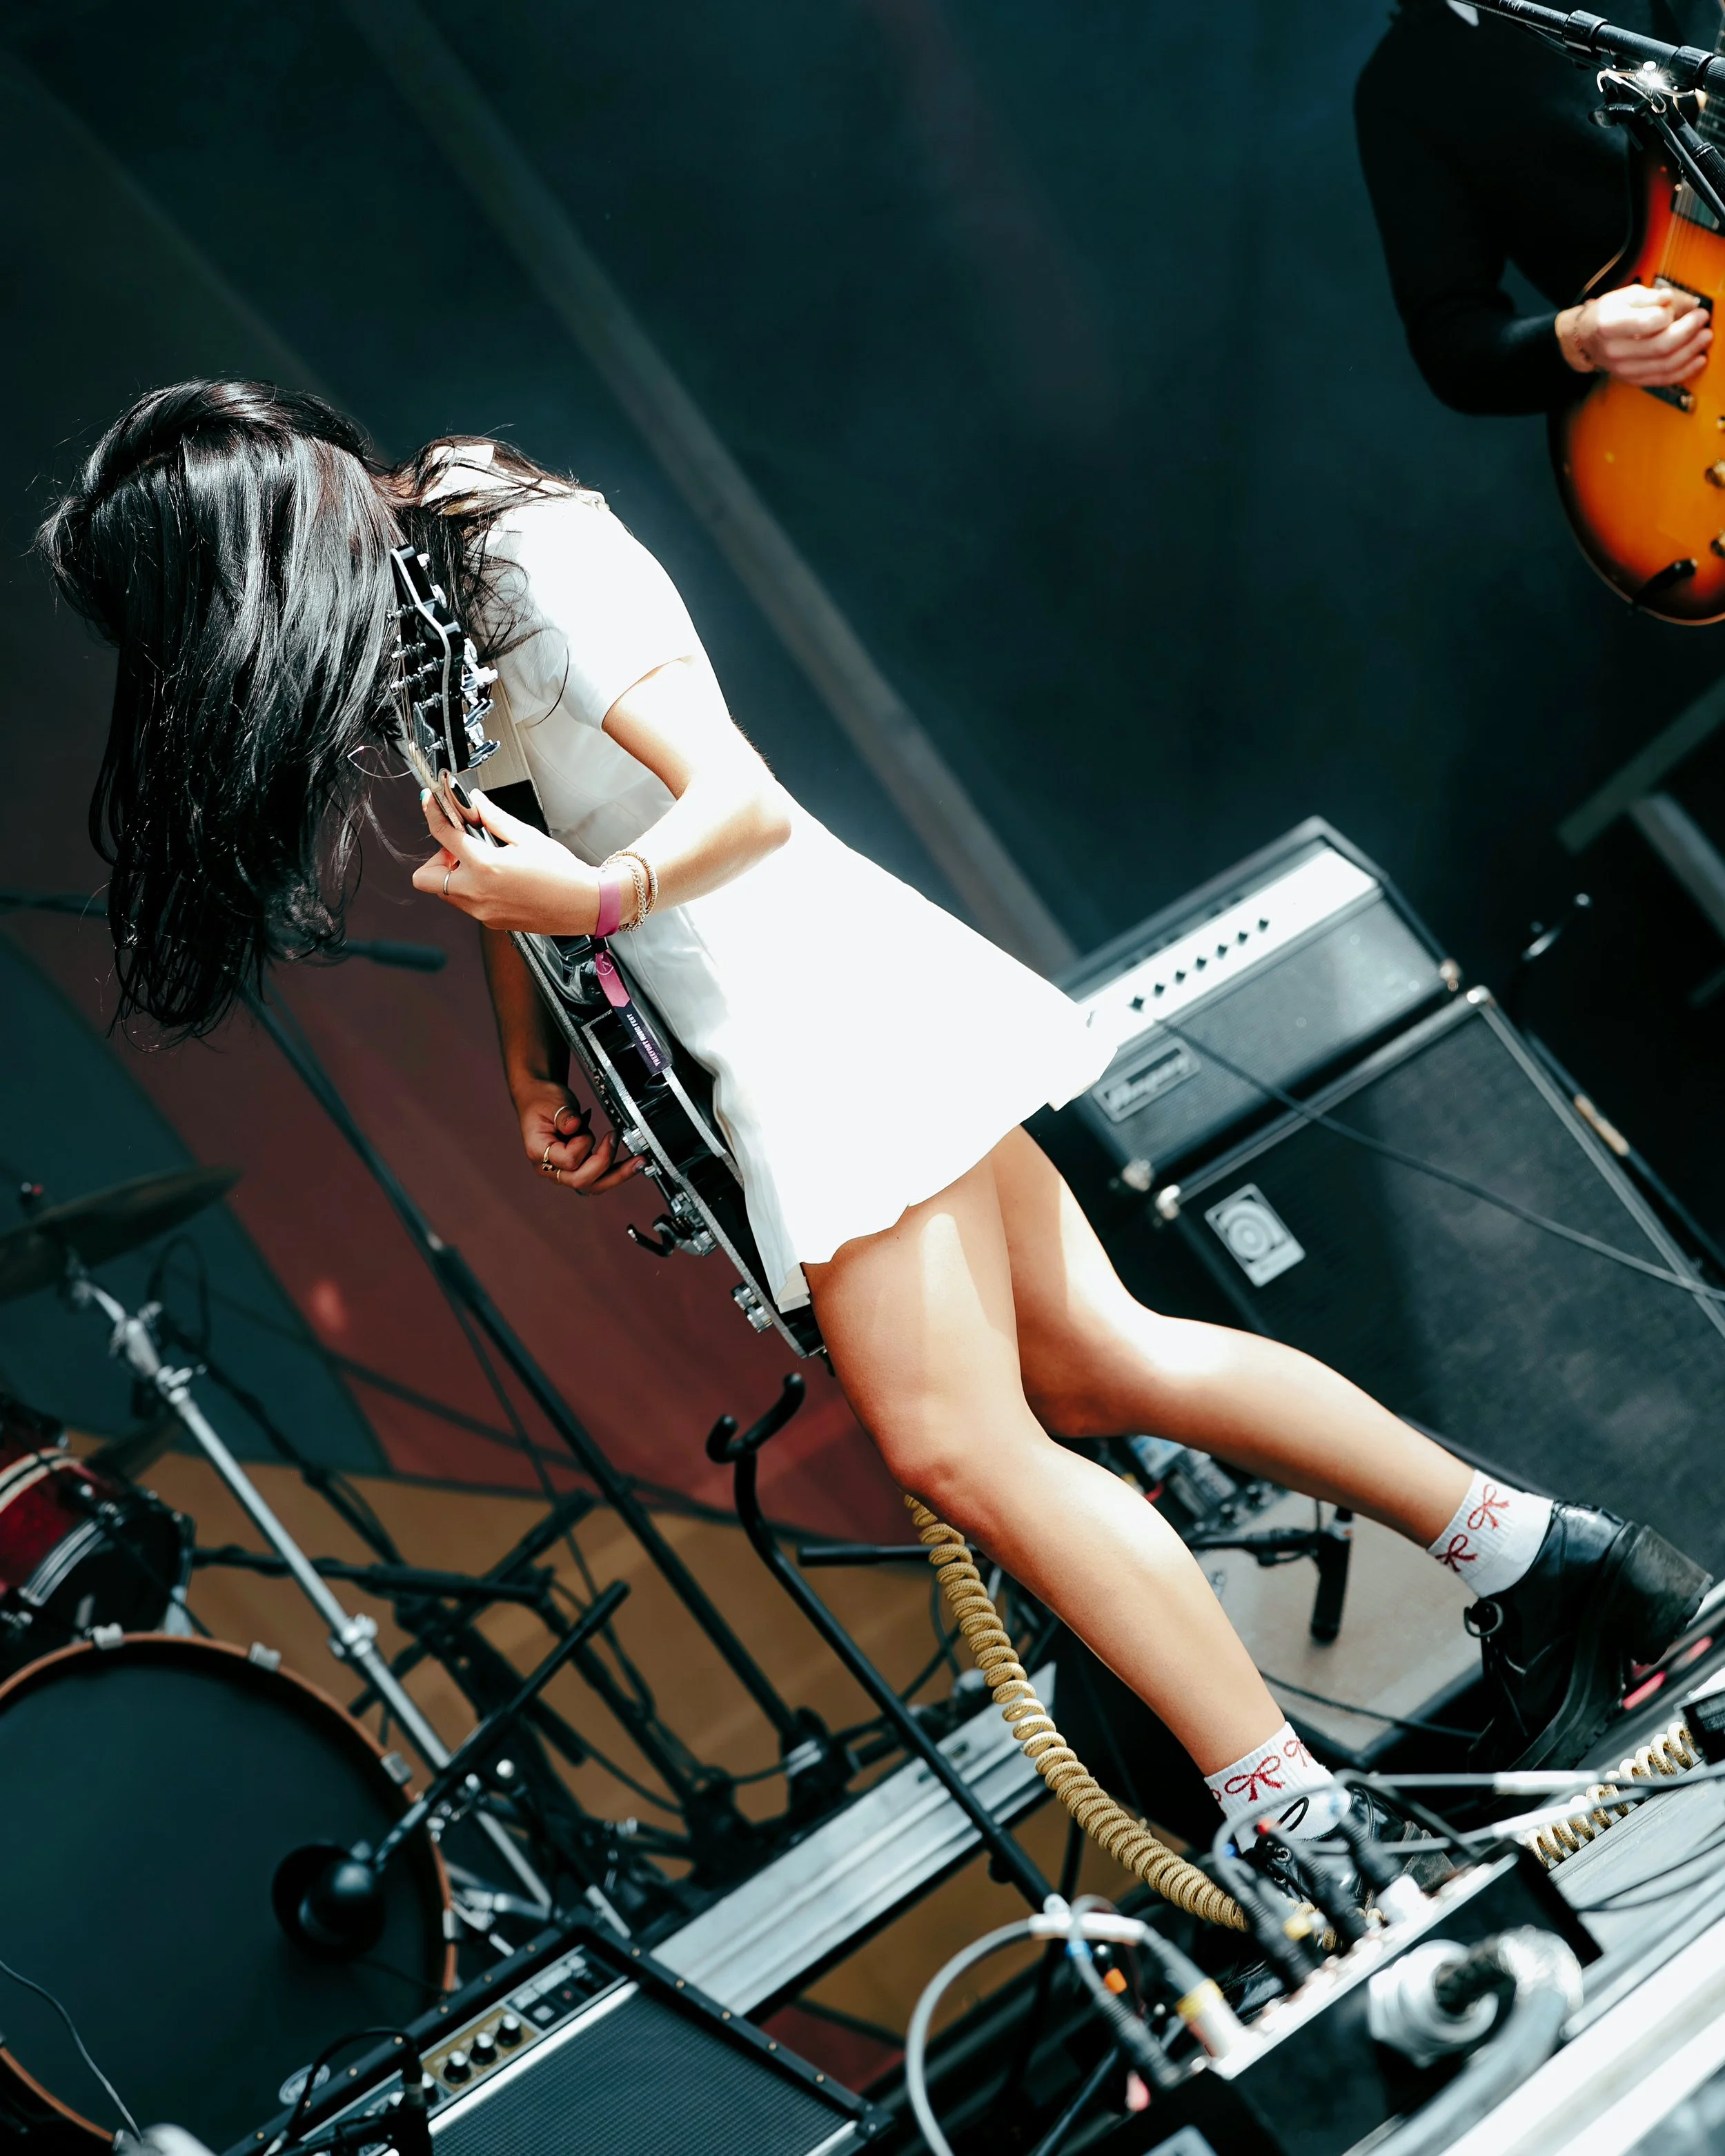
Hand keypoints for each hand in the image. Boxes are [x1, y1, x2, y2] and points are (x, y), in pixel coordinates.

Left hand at [411, 781, 599, 932]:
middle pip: (426, 878)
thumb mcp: (526, 837)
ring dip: (453, 874)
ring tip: (484, 863)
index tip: (431, 804)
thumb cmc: (563, 875)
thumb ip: (493, 819)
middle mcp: (478, 894)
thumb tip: (475, 803)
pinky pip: (466, 903)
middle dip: (438, 859)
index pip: (443, 836)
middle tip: (461, 847)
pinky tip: (497, 879)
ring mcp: (482, 912)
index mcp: (486, 867)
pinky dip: (471, 888)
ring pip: (445, 892)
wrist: (584, 905)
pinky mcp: (490, 921)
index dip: (433, 814)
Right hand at [514, 1075, 644, 1195]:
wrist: (538, 1100)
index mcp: (538, 1152)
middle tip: (615, 1138)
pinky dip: (615, 1171)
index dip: (582, 1144)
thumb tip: (575, 1125)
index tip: (584, 1126)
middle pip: (581, 1181)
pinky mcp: (576, 1169)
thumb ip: (563, 1115)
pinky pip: (597, 1178)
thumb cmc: (541, 1101)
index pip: (568, 1160)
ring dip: (618, 1175)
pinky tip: (631, 1163)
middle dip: (605, 1162)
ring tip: (638, 1162)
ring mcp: (563, 1171)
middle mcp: (549, 1168)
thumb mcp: (551, 1102)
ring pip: (593, 1186)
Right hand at [1557, 284, 1711, 386]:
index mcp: (1610, 325)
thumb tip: (1672, 299)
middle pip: (1660, 346)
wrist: (1587, 339)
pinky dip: (1684, 370)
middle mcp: (1614, 350)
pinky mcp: (1632, 379)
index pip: (1647, 322)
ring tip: (1704, 337)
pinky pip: (1662, 379)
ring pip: (1664, 365)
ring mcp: (1623, 368)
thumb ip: (1650, 297)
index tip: (1680, 306)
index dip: (1669, 314)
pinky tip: (1697, 360)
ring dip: (1690, 351)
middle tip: (1702, 319)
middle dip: (1688, 332)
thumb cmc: (1607, 315)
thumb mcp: (1624, 296)